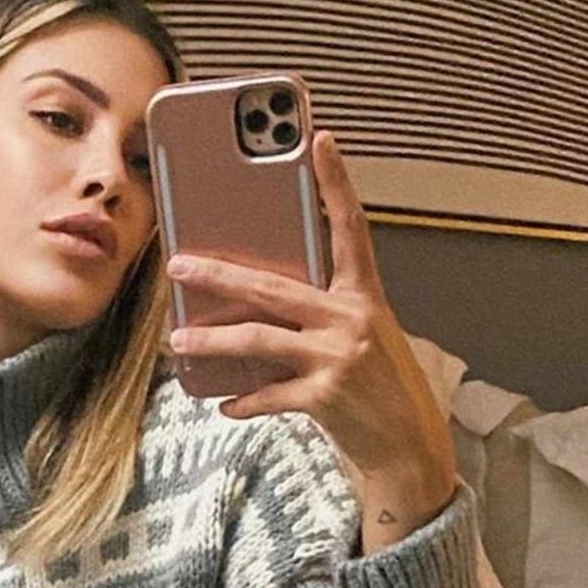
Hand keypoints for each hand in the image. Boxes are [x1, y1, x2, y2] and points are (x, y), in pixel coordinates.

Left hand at [165, 131, 456, 548]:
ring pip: (258, 339)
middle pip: (272, 286)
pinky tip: (223, 404)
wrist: (410, 448)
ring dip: (211, 340)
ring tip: (177, 340)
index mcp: (364, 295)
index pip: (350, 227)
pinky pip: (268, 393)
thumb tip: (254, 300)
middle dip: (219, 275)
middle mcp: (352, 319)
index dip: (335, 183)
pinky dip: (242, 401)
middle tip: (177, 265)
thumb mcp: (360, 336)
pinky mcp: (326, 398)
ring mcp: (339, 358)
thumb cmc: (380, 386)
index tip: (319, 139)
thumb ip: (319, 312)